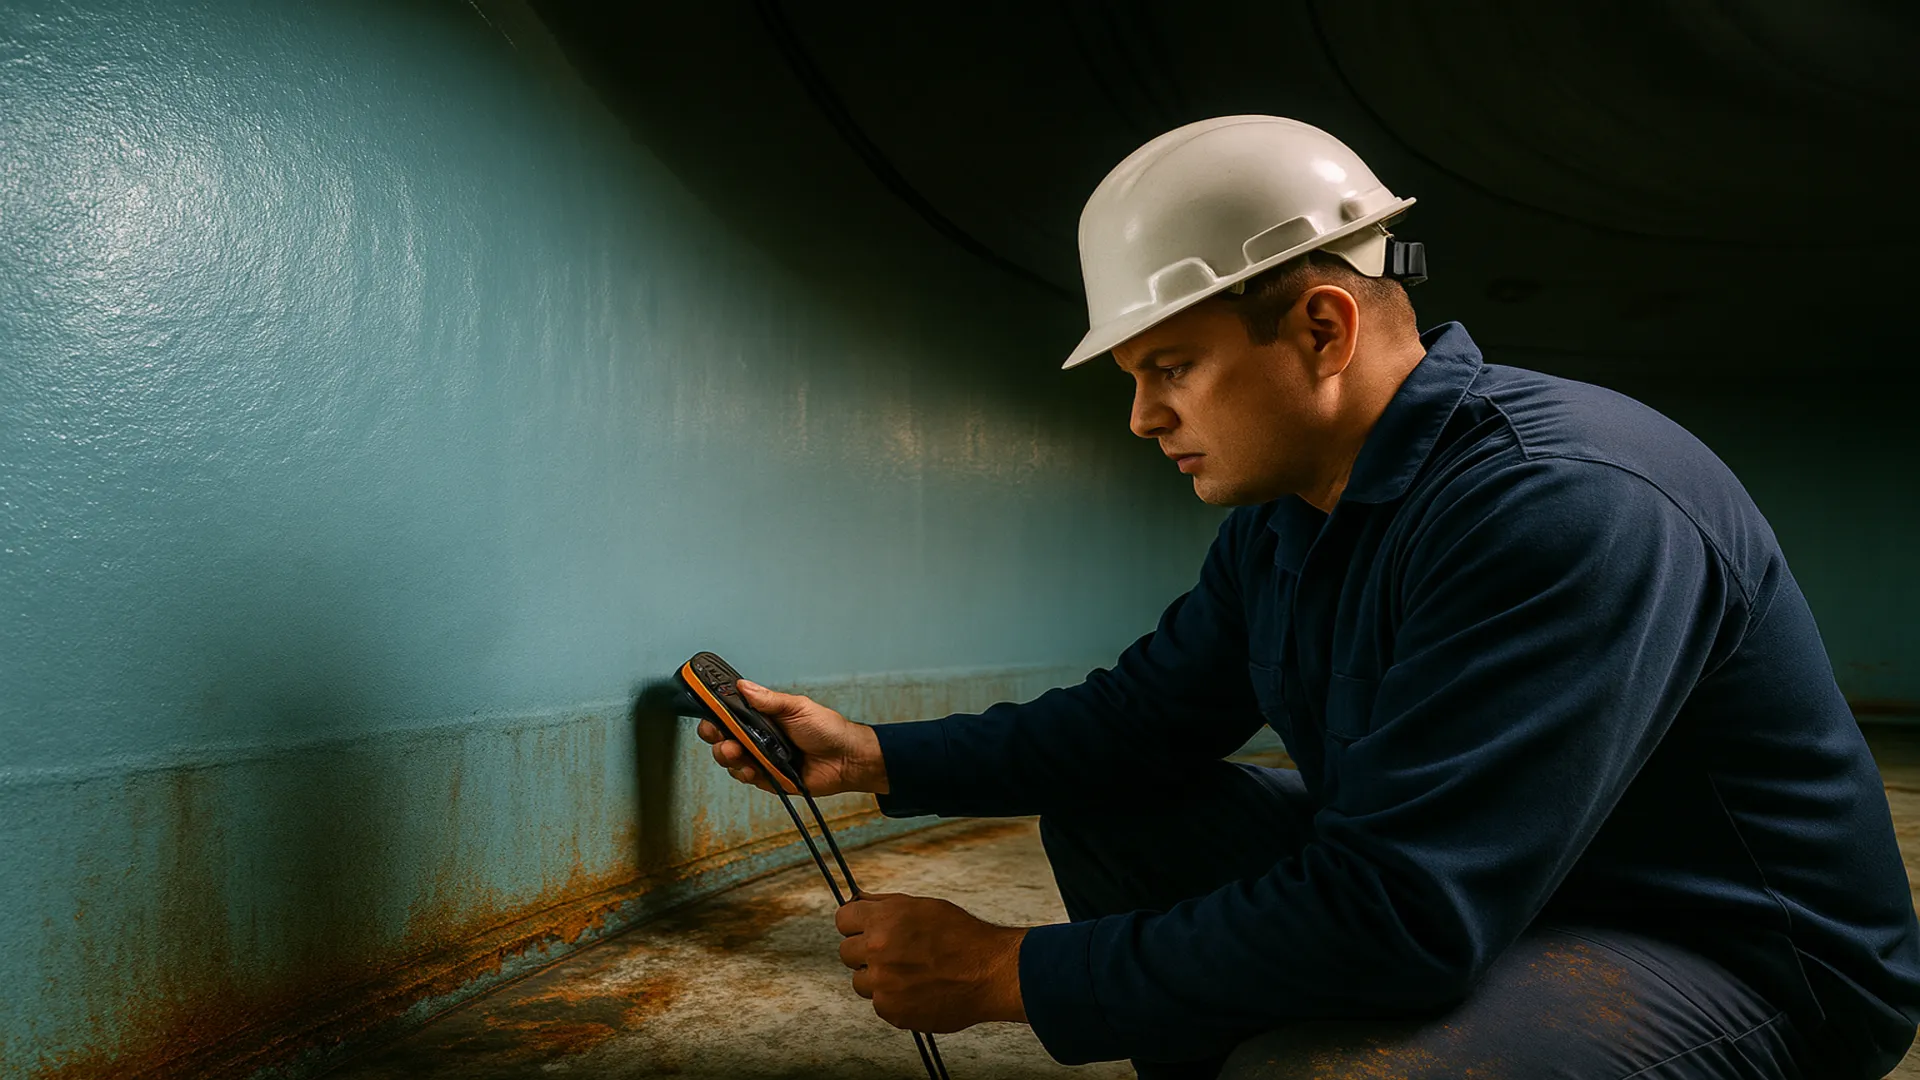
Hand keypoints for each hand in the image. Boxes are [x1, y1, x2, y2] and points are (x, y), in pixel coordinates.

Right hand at [695, 680, 888, 795]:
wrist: (847, 759)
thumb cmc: (827, 729)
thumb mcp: (798, 707)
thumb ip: (769, 700)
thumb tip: (742, 685)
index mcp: (762, 716)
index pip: (729, 714)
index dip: (715, 714)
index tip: (708, 712)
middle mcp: (757, 737)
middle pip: (722, 738)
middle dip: (715, 736)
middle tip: (720, 735)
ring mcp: (760, 758)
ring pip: (729, 759)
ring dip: (727, 755)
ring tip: (737, 752)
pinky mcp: (767, 778)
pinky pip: (746, 778)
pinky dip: (744, 773)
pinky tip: (750, 769)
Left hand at [835, 892, 1027, 1032]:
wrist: (990, 973)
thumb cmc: (961, 936)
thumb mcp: (923, 906)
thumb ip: (885, 905)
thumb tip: (858, 901)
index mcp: (883, 921)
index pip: (842, 919)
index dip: (856, 923)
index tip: (865, 928)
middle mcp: (877, 951)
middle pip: (846, 952)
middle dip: (864, 951)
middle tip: (892, 953)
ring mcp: (883, 985)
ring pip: (860, 981)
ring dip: (877, 978)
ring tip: (908, 973)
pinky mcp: (892, 1011)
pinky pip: (879, 1004)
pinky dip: (893, 999)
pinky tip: (917, 990)